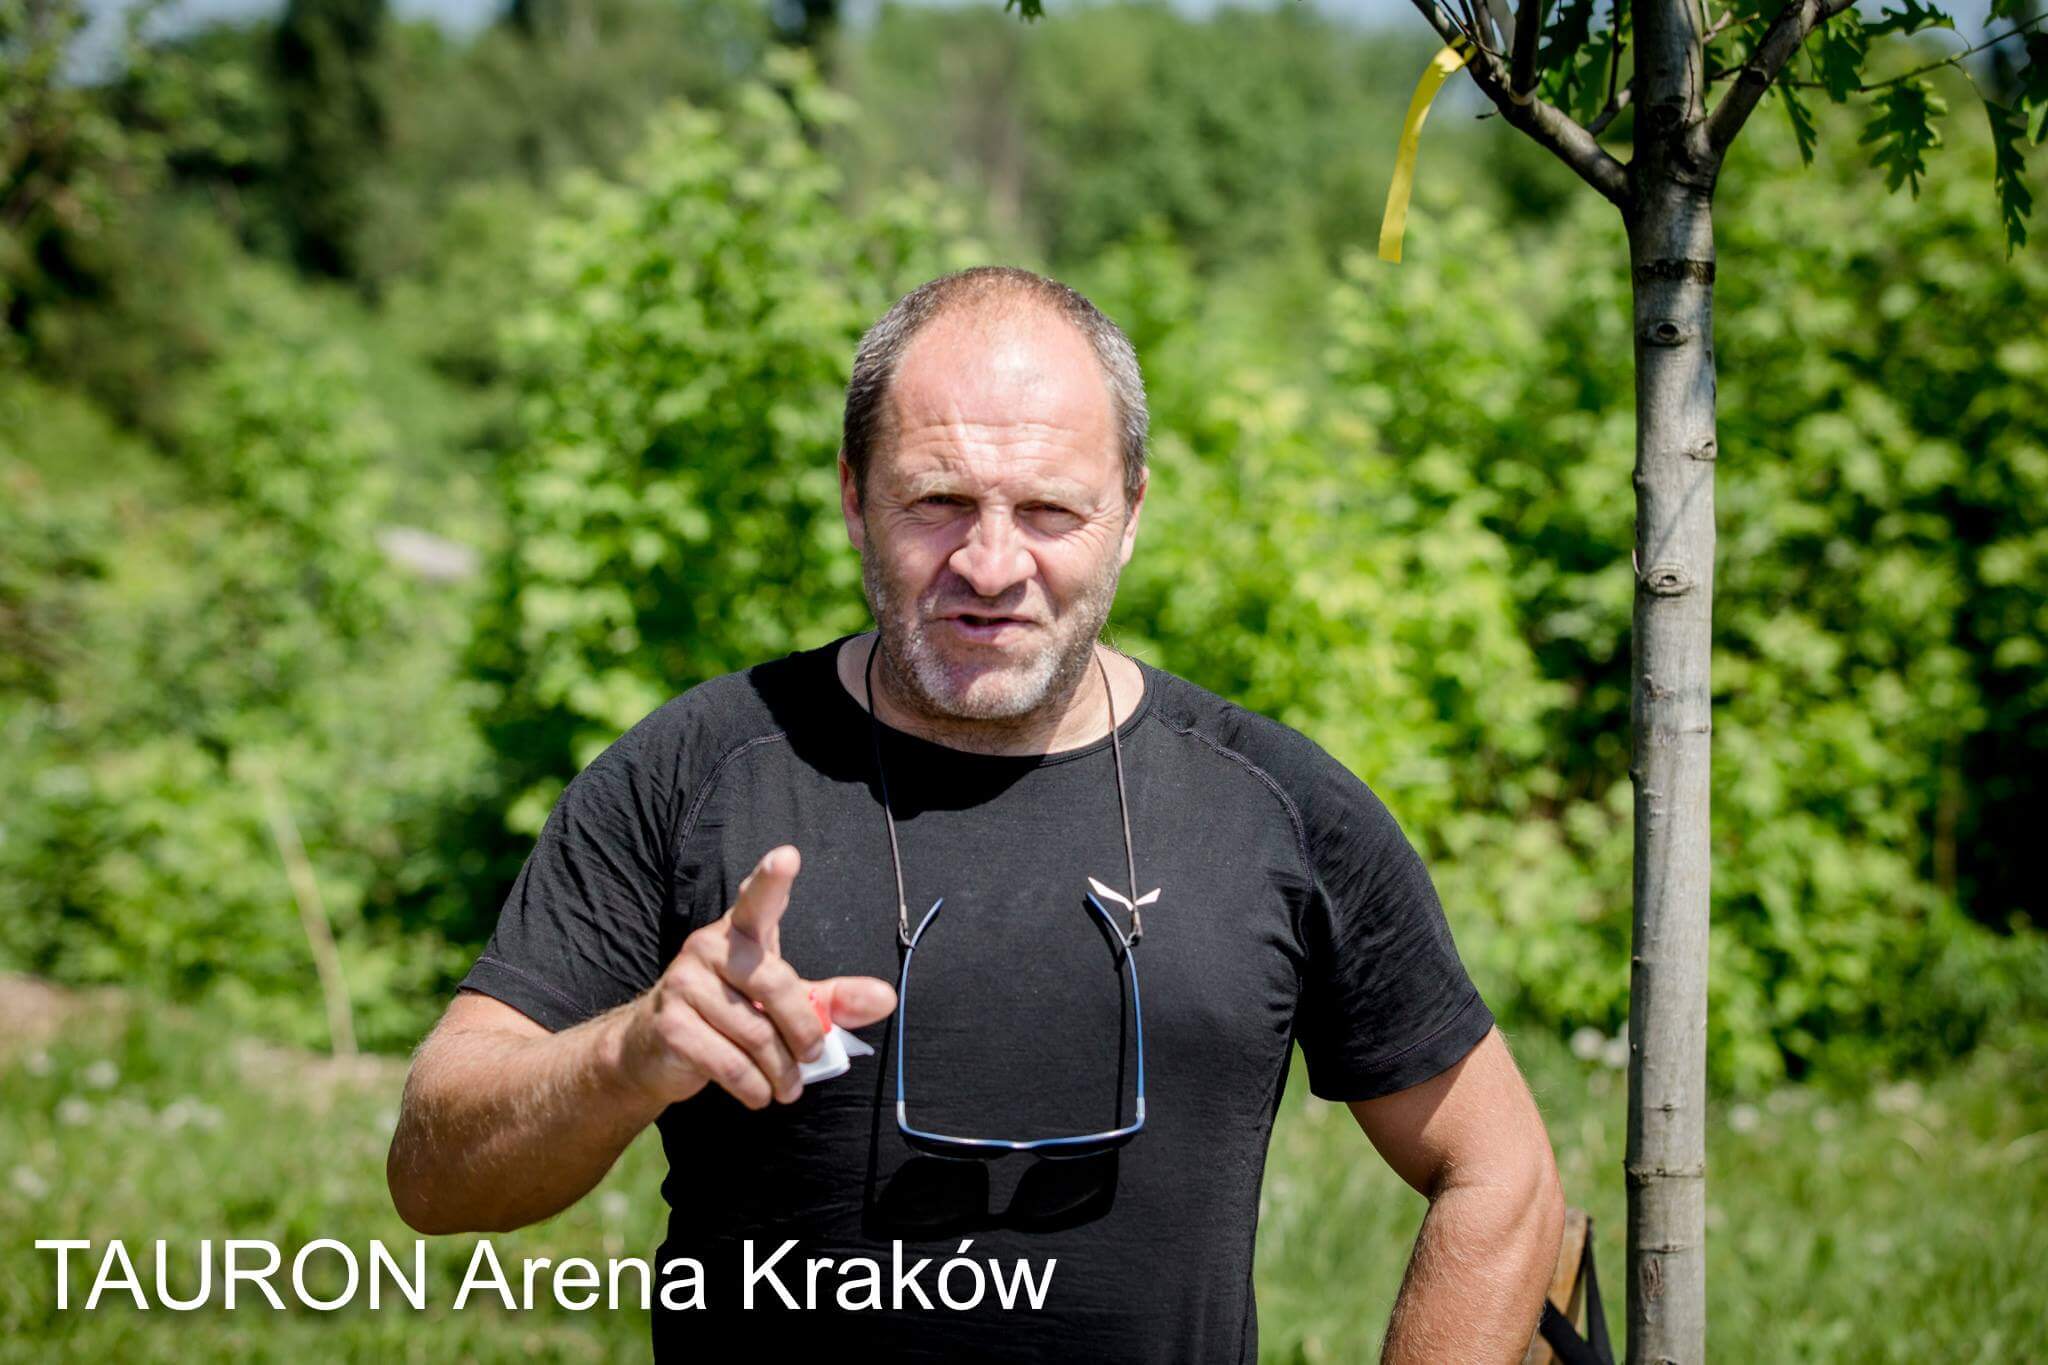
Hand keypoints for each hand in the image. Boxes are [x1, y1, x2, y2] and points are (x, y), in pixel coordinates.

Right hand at [623, 845, 897, 1109]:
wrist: (653, 1047)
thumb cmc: (731, 1013)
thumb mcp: (783, 1002)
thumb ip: (832, 999)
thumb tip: (886, 999)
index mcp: (740, 931)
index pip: (757, 899)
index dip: (772, 880)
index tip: (787, 856)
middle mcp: (708, 946)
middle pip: (777, 984)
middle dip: (804, 1032)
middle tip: (811, 1058)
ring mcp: (683, 983)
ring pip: (757, 1034)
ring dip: (781, 1072)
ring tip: (787, 1086)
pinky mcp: (670, 1024)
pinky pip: (730, 1063)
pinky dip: (754, 1087)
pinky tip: (759, 1093)